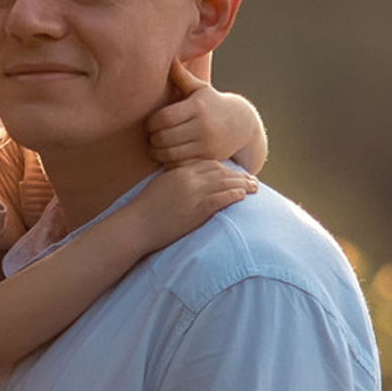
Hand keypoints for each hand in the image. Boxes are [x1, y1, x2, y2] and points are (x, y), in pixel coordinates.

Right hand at [139, 156, 255, 243]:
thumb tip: (184, 183)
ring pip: (225, 183)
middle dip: (239, 174)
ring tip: (255, 187)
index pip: (209, 164)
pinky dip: (234, 195)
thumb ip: (174, 181)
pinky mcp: (198, 209)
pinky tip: (243, 196)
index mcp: (179, 172)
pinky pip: (222, 198)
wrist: (136, 225)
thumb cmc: (143, 211)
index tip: (234, 173)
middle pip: (221, 171)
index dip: (225, 168)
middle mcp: (189, 179)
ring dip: (243, 184)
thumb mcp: (158, 188)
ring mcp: (195, 193)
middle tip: (251, 178)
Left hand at [147, 59, 251, 165]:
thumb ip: (182, 76)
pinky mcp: (208, 158)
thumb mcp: (199, 89)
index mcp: (197, 107)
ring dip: (157, 153)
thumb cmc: (211, 104)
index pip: (164, 118)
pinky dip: (169, 163)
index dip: (152, 123)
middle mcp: (202, 126)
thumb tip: (169, 57)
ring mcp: (206, 144)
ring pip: (170, 154)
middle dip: (153, 138)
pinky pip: (181, 165)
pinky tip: (167, 157)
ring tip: (155, 148)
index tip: (150, 123)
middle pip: (164, 137)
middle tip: (151, 137)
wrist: (241, 124)